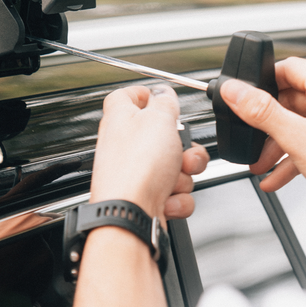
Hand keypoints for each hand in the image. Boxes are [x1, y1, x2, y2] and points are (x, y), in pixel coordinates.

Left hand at [90, 84, 208, 220]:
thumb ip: (165, 101)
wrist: (130, 215)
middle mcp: (126, 146)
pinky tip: (168, 198)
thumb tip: (164, 92)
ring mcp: (136, 173)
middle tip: (182, 151)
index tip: (162, 99)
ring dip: (183, 175)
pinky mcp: (146, 197)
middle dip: (184, 147)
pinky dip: (177, 197)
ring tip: (174, 179)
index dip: (146, 94)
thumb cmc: (136, 168)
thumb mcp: (159, 119)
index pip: (127, 96)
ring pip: (175, 166)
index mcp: (121, 119)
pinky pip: (175, 192)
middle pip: (164, 136)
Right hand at [220, 57, 305, 234]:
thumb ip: (261, 112)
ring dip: (277, 144)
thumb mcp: (297, 138)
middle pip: (292, 97)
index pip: (288, 67)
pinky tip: (277, 177)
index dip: (262, 82)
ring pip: (301, 122)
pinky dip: (294, 156)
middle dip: (267, 123)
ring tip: (260, 165)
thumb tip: (234, 90)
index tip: (244, 97)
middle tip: (250, 139)